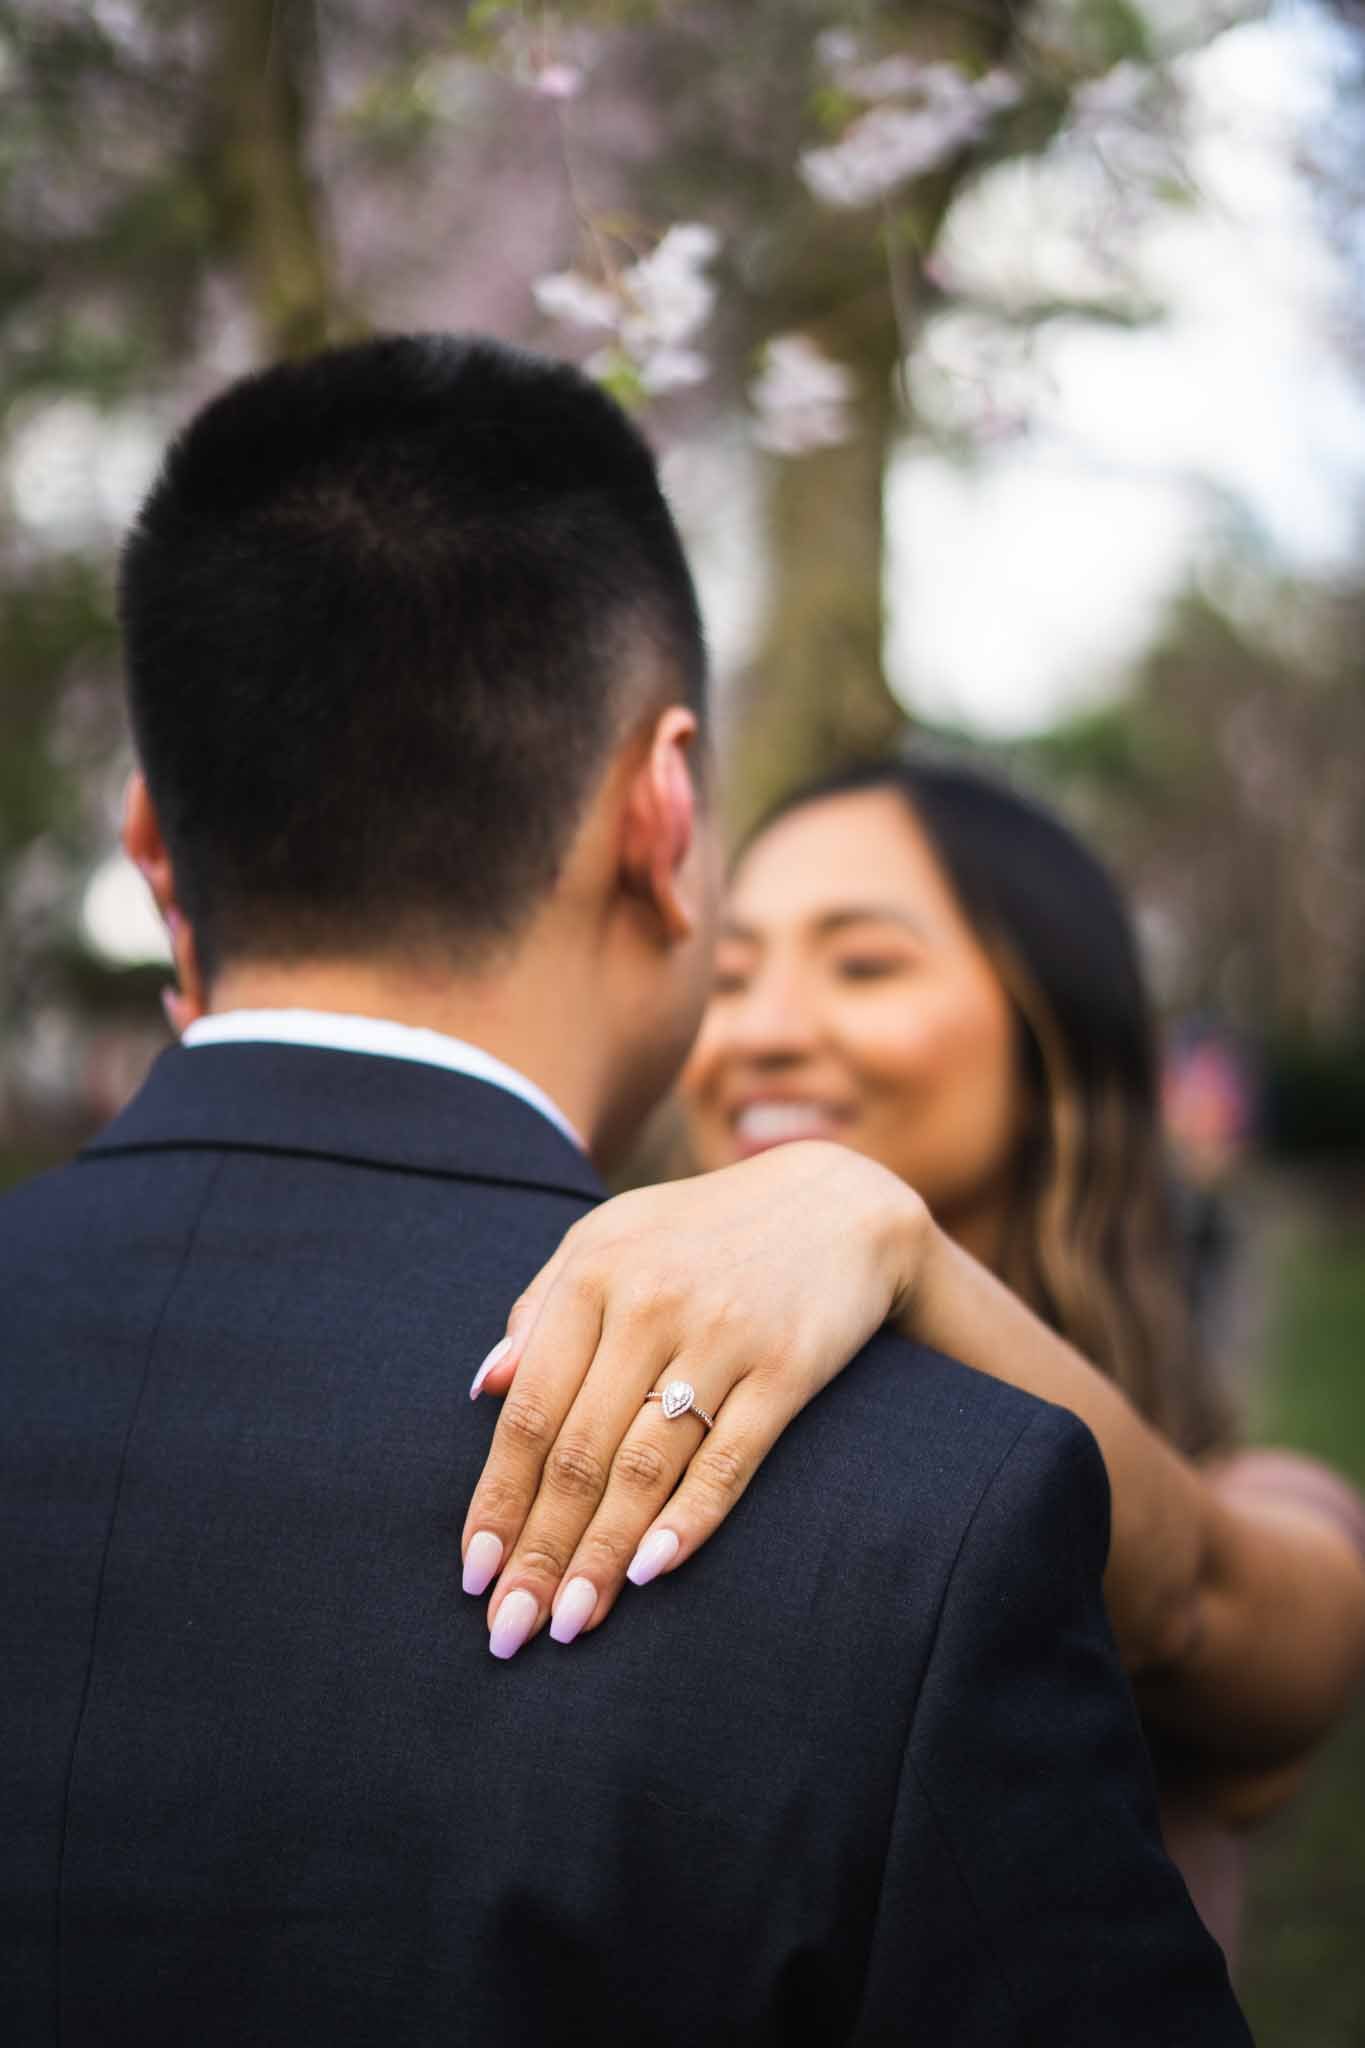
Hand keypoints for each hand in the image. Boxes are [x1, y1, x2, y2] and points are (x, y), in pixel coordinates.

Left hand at [460, 1140, 926, 1657]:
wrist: (838, 1202)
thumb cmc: (701, 1232)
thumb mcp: (610, 1239)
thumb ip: (542, 1306)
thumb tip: (481, 1386)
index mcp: (593, 1275)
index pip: (528, 1411)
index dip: (497, 1499)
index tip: (474, 1573)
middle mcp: (650, 1303)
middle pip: (578, 1452)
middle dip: (540, 1550)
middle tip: (511, 1630)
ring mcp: (722, 1335)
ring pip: (646, 1465)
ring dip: (602, 1554)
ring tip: (570, 1623)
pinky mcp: (789, 1365)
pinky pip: (731, 1457)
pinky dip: (690, 1519)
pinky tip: (652, 1573)